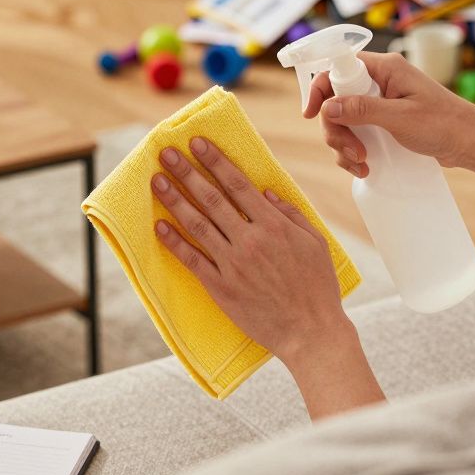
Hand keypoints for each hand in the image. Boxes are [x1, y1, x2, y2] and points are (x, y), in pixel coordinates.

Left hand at [149, 137, 351, 367]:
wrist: (311, 332)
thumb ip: (291, 214)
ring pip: (197, 225)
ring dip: (174, 200)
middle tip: (166, 153)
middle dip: (186, 172)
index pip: (238, 184)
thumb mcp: (316, 242)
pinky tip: (159, 226)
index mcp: (273, 225)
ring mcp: (233, 264)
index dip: (215, 161)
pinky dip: (174, 242)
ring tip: (156, 181)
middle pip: (211, 198)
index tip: (196, 143)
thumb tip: (266, 193)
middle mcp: (249, 240)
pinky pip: (192, 261)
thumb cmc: (318, 287)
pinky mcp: (221, 288)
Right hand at [303, 52, 474, 174]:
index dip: (319, 89)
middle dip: (336, 129)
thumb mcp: (400, 117)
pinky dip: (354, 151)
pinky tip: (365, 166)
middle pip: (336, 100)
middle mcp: (379, 82)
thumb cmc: (443, 124)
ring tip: (362, 163)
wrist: (469, 143)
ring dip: (344, 145)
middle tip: (351, 152)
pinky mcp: (383, 121)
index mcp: (384, 69)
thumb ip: (362, 110)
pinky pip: (356, 133)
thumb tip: (327, 107)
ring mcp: (381, 102)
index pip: (337, 69)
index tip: (310, 115)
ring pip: (343, 120)